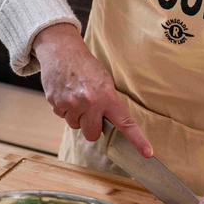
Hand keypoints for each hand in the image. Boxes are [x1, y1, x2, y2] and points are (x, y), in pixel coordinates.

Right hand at [33, 23, 152, 156]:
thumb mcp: (104, 81)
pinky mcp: (56, 103)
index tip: (147, 153)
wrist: (62, 50)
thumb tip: (110, 123)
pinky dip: (64, 109)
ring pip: (75, 126)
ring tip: (76, 96)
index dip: (137, 139)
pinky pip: (62, 117)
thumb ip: (108, 102)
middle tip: (89, 110)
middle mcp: (90, 103)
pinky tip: (66, 94)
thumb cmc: (86, 66)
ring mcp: (71, 104)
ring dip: (76, 116)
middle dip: (91, 127)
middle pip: (92, 134)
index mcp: (107, 96)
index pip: (125, 122)